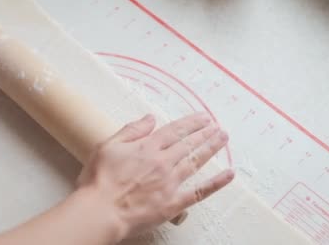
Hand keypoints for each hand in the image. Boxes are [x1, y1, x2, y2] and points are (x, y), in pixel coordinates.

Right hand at [76, 112, 233, 240]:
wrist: (100, 211)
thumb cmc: (99, 180)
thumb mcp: (107, 146)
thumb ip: (131, 131)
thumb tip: (150, 118)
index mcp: (147, 147)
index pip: (174, 131)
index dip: (191, 123)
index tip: (203, 117)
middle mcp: (163, 162)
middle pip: (188, 144)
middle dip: (205, 133)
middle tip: (217, 126)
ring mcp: (170, 183)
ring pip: (196, 161)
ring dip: (211, 148)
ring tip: (223, 139)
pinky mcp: (173, 203)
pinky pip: (199, 192)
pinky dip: (216, 183)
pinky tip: (229, 174)